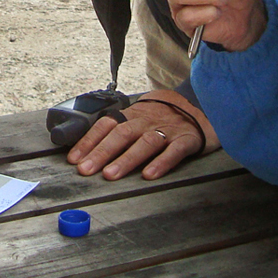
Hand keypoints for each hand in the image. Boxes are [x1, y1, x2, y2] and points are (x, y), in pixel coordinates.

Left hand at [66, 92, 216, 179]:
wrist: (203, 102)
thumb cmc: (164, 115)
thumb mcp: (140, 115)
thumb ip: (119, 128)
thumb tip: (88, 148)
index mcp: (133, 115)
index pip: (106, 125)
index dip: (89, 142)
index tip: (74, 159)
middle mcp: (147, 121)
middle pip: (122, 134)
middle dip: (101, 153)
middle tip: (86, 170)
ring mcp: (168, 130)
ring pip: (145, 143)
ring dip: (126, 159)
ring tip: (111, 175)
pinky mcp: (188, 139)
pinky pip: (174, 150)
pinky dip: (161, 163)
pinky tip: (149, 175)